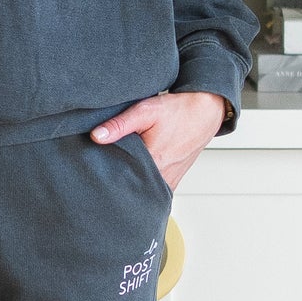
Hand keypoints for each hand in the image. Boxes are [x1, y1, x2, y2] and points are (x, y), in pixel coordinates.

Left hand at [91, 89, 225, 192]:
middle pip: (131, 185)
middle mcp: (162, 177)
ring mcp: (169, 182)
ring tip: (120, 172)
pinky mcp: (173, 181)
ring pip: (143, 189)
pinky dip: (143, 184)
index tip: (97, 166)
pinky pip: (154, 190)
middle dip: (117, 179)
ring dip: (131, 182)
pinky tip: (135, 174)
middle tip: (105, 170)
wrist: (205, 112)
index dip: (106, 171)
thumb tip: (96, 136)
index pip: (121, 176)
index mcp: (154, 162)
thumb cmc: (177, 110)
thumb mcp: (146, 111)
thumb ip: (120, 124)